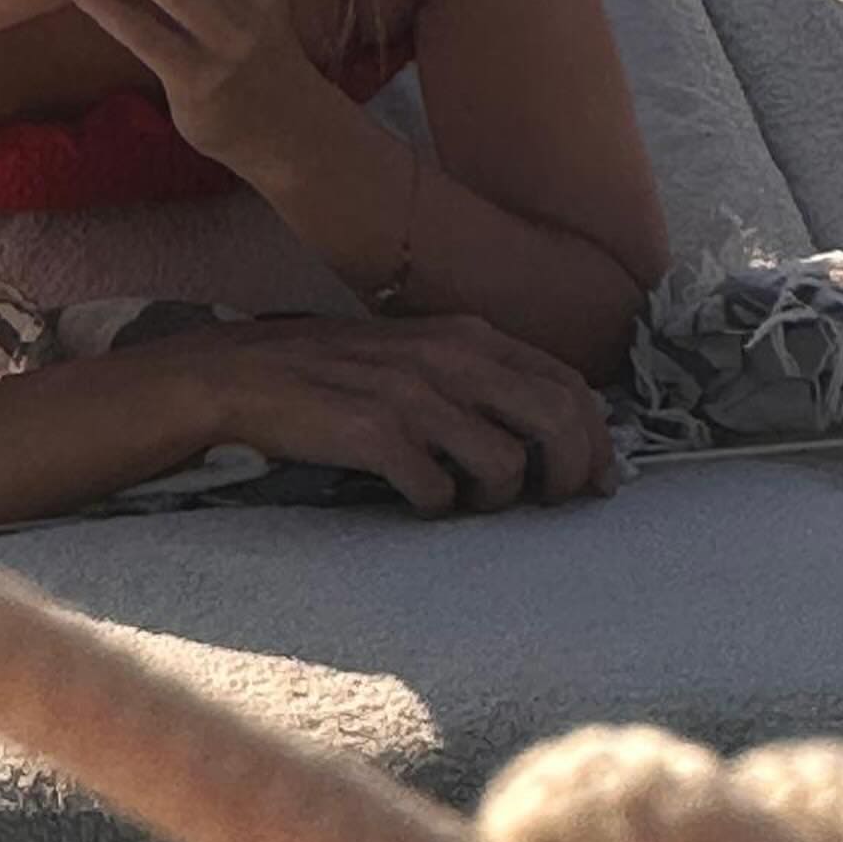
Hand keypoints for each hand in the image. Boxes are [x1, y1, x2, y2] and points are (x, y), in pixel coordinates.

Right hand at [118, 311, 619, 512]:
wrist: (243, 373)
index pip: (568, 384)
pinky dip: (438, 506)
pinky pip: (438, 491)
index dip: (597, 438)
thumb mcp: (421, 353)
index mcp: (468, 335)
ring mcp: (413, 395)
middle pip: (557, 421)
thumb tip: (551, 428)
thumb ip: (482, 378)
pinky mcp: (374, 434)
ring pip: (506, 463)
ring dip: (499, 497)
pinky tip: (417, 498)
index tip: (598, 480)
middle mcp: (450, 358)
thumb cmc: (340, 371)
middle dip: (570, 473)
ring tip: (470, 499)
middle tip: (553, 503)